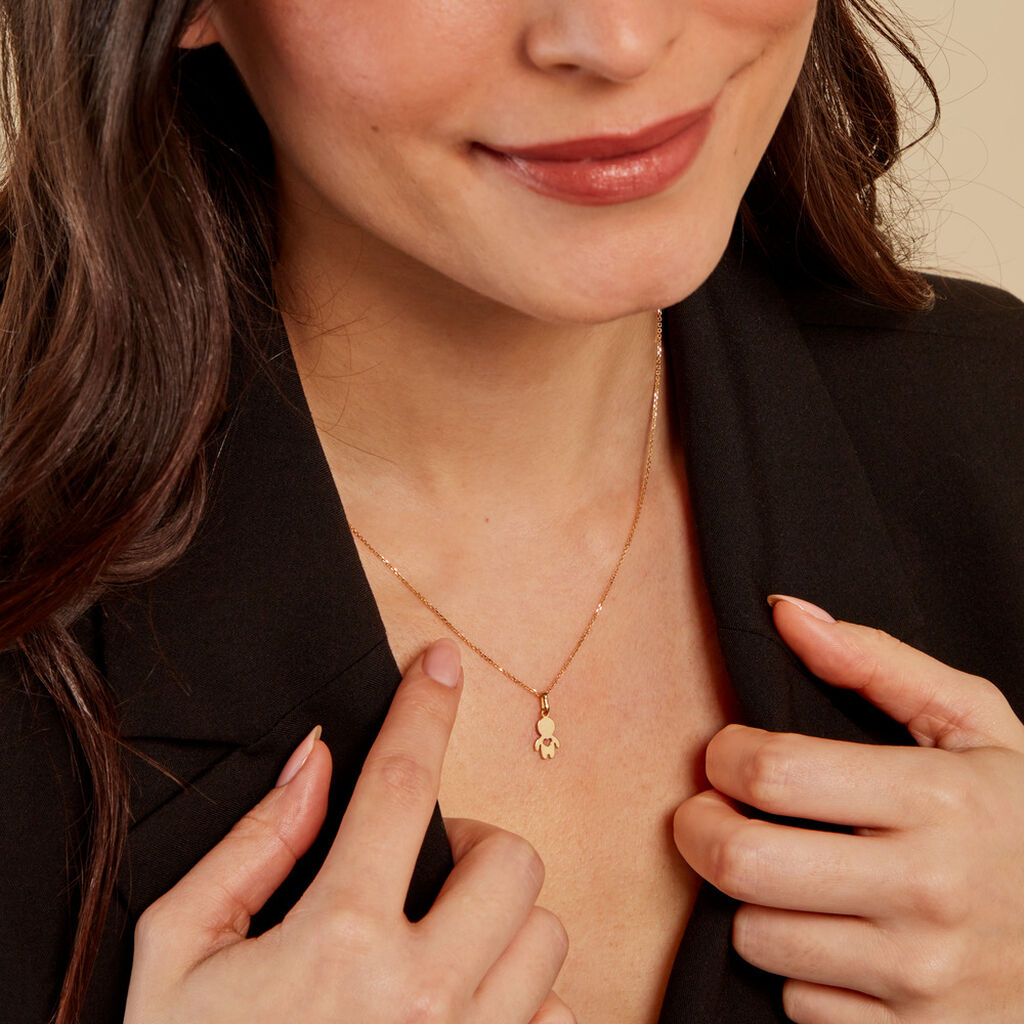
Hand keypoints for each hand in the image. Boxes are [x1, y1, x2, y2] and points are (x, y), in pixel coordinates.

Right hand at [124, 638, 572, 1023]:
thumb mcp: (179, 954)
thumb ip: (252, 847)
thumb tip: (316, 764)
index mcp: (336, 940)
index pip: (400, 785)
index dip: (422, 709)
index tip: (438, 664)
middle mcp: (420, 994)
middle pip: (512, 861)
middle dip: (477, 847)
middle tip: (428, 869)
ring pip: (545, 936)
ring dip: (499, 924)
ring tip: (439, 948)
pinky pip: (556, 1015)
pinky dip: (520, 998)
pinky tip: (463, 1009)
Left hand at [674, 596, 1023, 1022]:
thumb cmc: (1019, 817)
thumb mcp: (975, 725)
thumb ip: (877, 663)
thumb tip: (788, 614)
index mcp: (937, 799)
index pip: (771, 773)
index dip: (724, 756)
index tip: (728, 755)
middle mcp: (928, 891)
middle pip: (743, 861)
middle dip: (700, 829)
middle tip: (710, 813)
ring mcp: (921, 976)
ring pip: (756, 936)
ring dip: (749, 900)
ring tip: (780, 871)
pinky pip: (798, 1004)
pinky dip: (797, 969)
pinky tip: (831, 934)